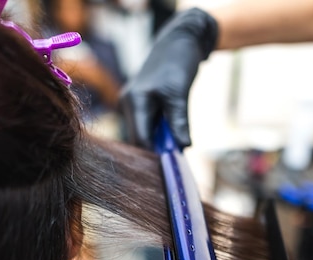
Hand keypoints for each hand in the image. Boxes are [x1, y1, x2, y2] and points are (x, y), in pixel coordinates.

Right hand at [119, 8, 217, 148]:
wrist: (179, 40)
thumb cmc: (178, 62)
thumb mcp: (180, 94)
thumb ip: (179, 121)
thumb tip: (183, 147)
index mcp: (134, 100)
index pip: (140, 138)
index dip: (155, 153)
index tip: (172, 165)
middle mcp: (129, 103)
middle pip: (140, 138)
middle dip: (157, 149)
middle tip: (177, 160)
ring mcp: (134, 103)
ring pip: (144, 133)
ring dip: (160, 142)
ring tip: (178, 148)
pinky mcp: (142, 103)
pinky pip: (149, 125)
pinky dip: (161, 133)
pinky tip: (173, 137)